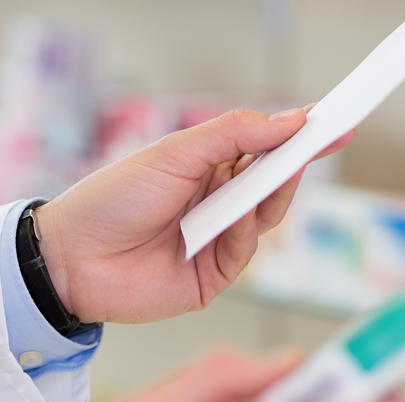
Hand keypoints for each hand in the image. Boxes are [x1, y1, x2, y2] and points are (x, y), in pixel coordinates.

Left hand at [36, 109, 354, 323]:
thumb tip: (289, 119)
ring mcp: (215, 242)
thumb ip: (234, 134)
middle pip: (273, 183)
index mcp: (205, 168)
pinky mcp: (212, 278)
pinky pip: (245, 252)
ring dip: (271, 195)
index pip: (263, 149)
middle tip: (324, 140)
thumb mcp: (175, 152)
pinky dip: (245, 232)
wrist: (73, 257)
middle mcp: (215, 204)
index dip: (297, 137)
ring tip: (276, 174)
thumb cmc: (112, 200)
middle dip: (297, 162)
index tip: (332, 122)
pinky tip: (235, 220)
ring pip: (266, 217)